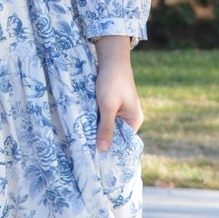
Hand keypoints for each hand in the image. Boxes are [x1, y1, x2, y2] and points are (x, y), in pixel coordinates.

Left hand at [93, 34, 141, 152]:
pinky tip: (85, 124)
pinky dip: (96, 120)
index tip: (96, 158)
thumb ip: (106, 128)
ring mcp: (121, 111)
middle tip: (85, 150)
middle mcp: (130, 117)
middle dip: (102, 139)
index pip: (123, 142)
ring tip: (83, 140)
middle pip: (115, 134)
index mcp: (135, 120)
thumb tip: (103, 150)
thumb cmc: (112, 82)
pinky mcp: (112, 104)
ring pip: (107, 125)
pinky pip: (104, 117)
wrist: (111, 58)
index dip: (110, 149)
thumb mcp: (108, 106)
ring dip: (97, 128)